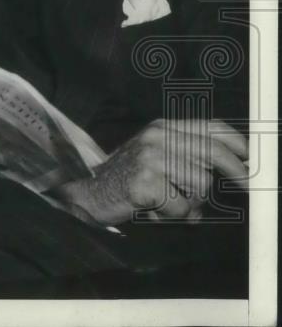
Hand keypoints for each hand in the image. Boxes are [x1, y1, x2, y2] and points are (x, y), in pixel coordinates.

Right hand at [56, 118, 247, 225]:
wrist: (89, 192)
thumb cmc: (128, 179)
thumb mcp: (157, 157)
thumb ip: (187, 155)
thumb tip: (234, 164)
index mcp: (162, 127)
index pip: (210, 127)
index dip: (237, 142)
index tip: (252, 158)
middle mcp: (157, 137)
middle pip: (214, 153)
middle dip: (237, 172)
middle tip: (249, 186)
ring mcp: (150, 158)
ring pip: (201, 184)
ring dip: (192, 202)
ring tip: (171, 204)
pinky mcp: (145, 182)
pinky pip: (180, 206)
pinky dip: (173, 216)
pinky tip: (156, 210)